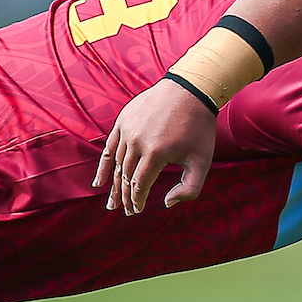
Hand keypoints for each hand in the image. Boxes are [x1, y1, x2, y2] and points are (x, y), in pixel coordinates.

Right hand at [95, 81, 216, 214]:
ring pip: (117, 164)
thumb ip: (190, 189)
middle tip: (125, 211)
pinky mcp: (123, 120)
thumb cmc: (199, 128)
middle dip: (125, 197)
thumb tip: (166, 203)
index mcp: (156, 153)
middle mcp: (137, 141)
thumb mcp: (203, 161)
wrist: (191, 90)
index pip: (139, 185)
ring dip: (114, 185)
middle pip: (126, 176)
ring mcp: (128, 129)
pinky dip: (104, 166)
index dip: (136, 201)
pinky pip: (109, 147)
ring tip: (113, 202)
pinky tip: (99, 182)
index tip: (136, 211)